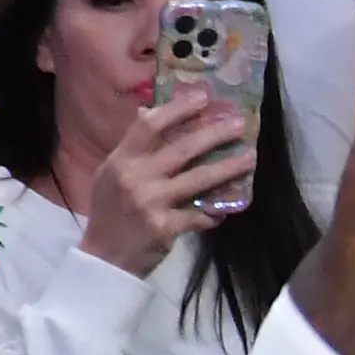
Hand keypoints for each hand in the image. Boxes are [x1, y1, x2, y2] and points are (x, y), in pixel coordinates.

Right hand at [79, 90, 257, 276]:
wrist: (104, 257)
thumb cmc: (111, 212)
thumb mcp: (111, 174)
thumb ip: (132, 147)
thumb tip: (147, 111)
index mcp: (121, 160)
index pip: (150, 126)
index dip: (178, 109)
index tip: (203, 96)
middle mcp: (134, 177)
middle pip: (182, 149)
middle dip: (214, 134)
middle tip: (240, 124)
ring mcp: (150, 202)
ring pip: (198, 180)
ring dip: (228, 168)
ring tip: (251, 158)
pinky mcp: (164, 227)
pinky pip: (200, 215)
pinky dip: (216, 211)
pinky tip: (228, 208)